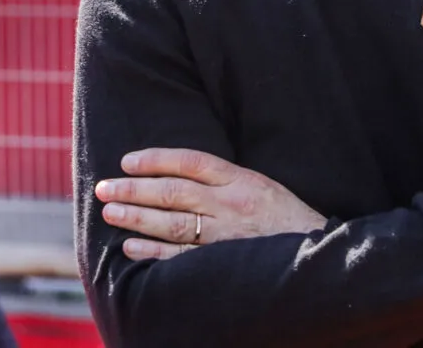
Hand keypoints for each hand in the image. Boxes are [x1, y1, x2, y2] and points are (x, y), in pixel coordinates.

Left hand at [96, 148, 326, 260]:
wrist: (317, 255)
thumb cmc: (288, 220)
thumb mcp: (264, 187)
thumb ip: (228, 181)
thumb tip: (182, 174)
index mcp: (243, 181)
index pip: (192, 162)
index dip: (157, 159)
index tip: (129, 161)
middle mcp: (232, 205)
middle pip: (174, 192)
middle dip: (134, 189)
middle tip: (105, 188)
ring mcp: (226, 237)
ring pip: (173, 223)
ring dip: (137, 217)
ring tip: (110, 212)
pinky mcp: (223, 264)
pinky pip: (181, 257)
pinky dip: (154, 251)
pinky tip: (132, 246)